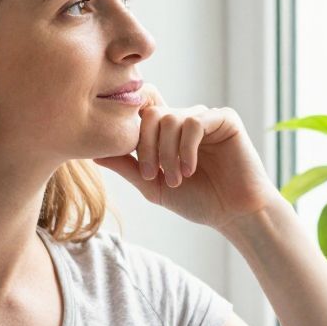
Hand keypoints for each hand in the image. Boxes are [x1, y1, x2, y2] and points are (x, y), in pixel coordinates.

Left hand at [91, 83, 281, 231]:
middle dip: (147, 147)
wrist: (233, 213)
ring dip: (168, 152)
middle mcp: (184, 120)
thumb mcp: (153, 186)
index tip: (136, 163)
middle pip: (150, 114)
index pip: (140, 112)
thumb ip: (126, 167)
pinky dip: (187, 147)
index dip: (131, 130)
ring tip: (177, 178)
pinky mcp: (224, 119)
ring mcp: (204, 117)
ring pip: (170, 118)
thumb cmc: (197, 201)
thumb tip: (93, 154)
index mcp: (166, 133)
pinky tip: (191, 168)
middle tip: (154, 176)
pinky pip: (195, 120)